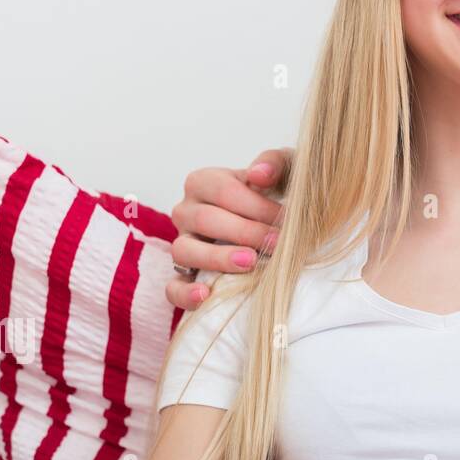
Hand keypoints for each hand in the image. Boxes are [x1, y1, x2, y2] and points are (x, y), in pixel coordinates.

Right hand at [165, 148, 290, 309]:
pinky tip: (206, 296)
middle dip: (246, 232)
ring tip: (250, 263)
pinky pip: (173, 286)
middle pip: (206, 219)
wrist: (275, 223)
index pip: (225, 190)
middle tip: (277, 243)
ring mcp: (182, 243)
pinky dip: (185, 293)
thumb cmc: (276, 194)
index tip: (287, 218)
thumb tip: (259, 174)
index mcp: (204, 181)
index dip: (257, 205)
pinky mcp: (182, 274)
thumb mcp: (283, 172)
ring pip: (184, 250)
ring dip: (218, 258)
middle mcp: (186, 211)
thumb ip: (275, 163)